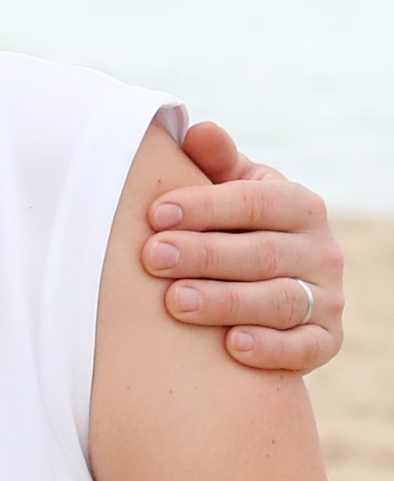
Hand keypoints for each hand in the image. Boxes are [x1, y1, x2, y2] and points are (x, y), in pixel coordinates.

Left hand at [143, 122, 343, 371]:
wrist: (264, 295)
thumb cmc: (233, 231)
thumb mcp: (228, 193)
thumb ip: (214, 164)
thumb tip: (198, 131)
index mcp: (300, 205)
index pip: (255, 201)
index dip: (206, 206)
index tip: (156, 214)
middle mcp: (322, 250)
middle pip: (263, 253)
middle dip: (204, 255)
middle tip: (152, 258)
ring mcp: (328, 298)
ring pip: (279, 301)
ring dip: (226, 302)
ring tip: (176, 302)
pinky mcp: (326, 342)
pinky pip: (304, 348)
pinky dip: (271, 349)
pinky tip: (232, 346)